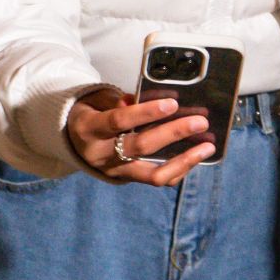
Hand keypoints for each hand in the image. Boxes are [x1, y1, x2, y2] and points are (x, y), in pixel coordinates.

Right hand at [65, 86, 215, 185]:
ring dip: (184, 161)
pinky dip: (177, 170)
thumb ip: (118, 100)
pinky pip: (156, 180)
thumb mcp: (95, 101)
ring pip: (153, 175)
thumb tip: (143, 99)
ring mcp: (115, 171)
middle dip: (173, 133)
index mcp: (90, 128)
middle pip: (141, 147)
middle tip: (199, 122)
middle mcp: (101, 154)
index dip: (146, 112)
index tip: (172, 104)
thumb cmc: (91, 113)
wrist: (72, 141)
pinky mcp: (127, 180)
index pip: (119, 121)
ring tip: (207, 147)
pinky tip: (194, 157)